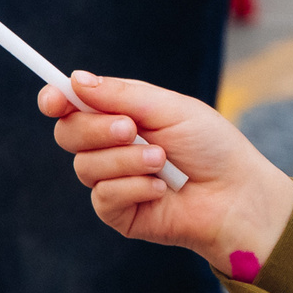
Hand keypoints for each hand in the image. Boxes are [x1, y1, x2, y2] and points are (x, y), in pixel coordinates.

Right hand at [41, 72, 292, 276]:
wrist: (238, 194)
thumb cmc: (212, 147)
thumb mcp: (171, 108)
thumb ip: (122, 95)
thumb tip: (75, 80)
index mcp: (120, 116)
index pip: (72, 106)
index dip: (56, 100)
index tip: (54, 98)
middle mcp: (110, 148)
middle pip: (68, 133)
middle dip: (96, 129)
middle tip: (130, 129)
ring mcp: (112, 181)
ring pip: (85, 166)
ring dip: (127, 160)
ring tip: (163, 161)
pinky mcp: (119, 213)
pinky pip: (103, 196)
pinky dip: (135, 187)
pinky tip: (162, 189)